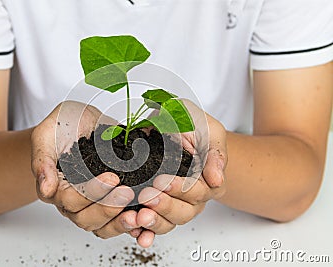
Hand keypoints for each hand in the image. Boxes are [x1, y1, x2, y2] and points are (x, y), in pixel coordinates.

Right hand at [31, 101, 139, 236]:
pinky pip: (118, 220)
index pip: (70, 201)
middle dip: (108, 208)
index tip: (112, 178)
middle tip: (128, 193)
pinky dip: (132, 223)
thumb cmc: (62, 126)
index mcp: (55, 188)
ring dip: (120, 223)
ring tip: (139, 215)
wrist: (82, 121)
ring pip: (102, 226)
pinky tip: (144, 219)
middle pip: (86, 219)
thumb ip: (43, 161)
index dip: (91, 193)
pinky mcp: (111, 200)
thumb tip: (46, 189)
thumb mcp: (46, 136)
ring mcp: (92, 203)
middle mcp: (73, 201)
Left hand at [134, 99, 227, 247]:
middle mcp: (191, 197)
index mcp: (208, 183)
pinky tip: (135, 232)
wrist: (168, 119)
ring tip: (139, 216)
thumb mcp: (208, 131)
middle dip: (165, 206)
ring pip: (166, 222)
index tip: (163, 181)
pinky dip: (142, 231)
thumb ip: (214, 154)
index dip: (181, 190)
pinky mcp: (152, 206)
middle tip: (148, 196)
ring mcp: (171, 203)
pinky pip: (149, 225)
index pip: (198, 194)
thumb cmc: (191, 123)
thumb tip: (217, 180)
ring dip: (153, 222)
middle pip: (183, 213)